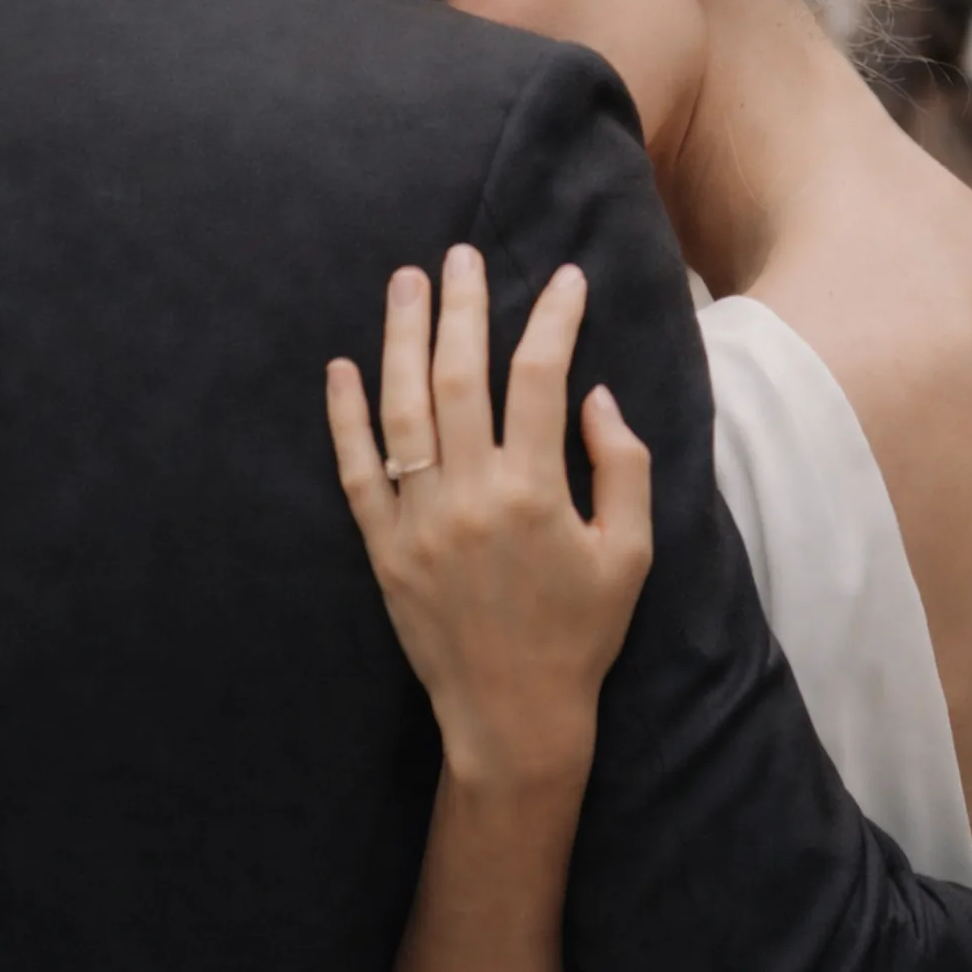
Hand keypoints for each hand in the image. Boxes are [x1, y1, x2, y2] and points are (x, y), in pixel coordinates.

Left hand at [326, 244, 652, 794]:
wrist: (515, 717)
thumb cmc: (581, 633)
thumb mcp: (630, 553)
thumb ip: (621, 467)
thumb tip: (595, 395)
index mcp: (536, 493)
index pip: (542, 377)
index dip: (555, 319)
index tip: (567, 278)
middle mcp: (472, 497)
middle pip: (460, 376)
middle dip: (463, 306)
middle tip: (461, 254)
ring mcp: (419, 521)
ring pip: (402, 409)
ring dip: (402, 338)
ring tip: (406, 282)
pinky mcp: (383, 547)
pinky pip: (355, 471)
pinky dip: (344, 417)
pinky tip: (341, 367)